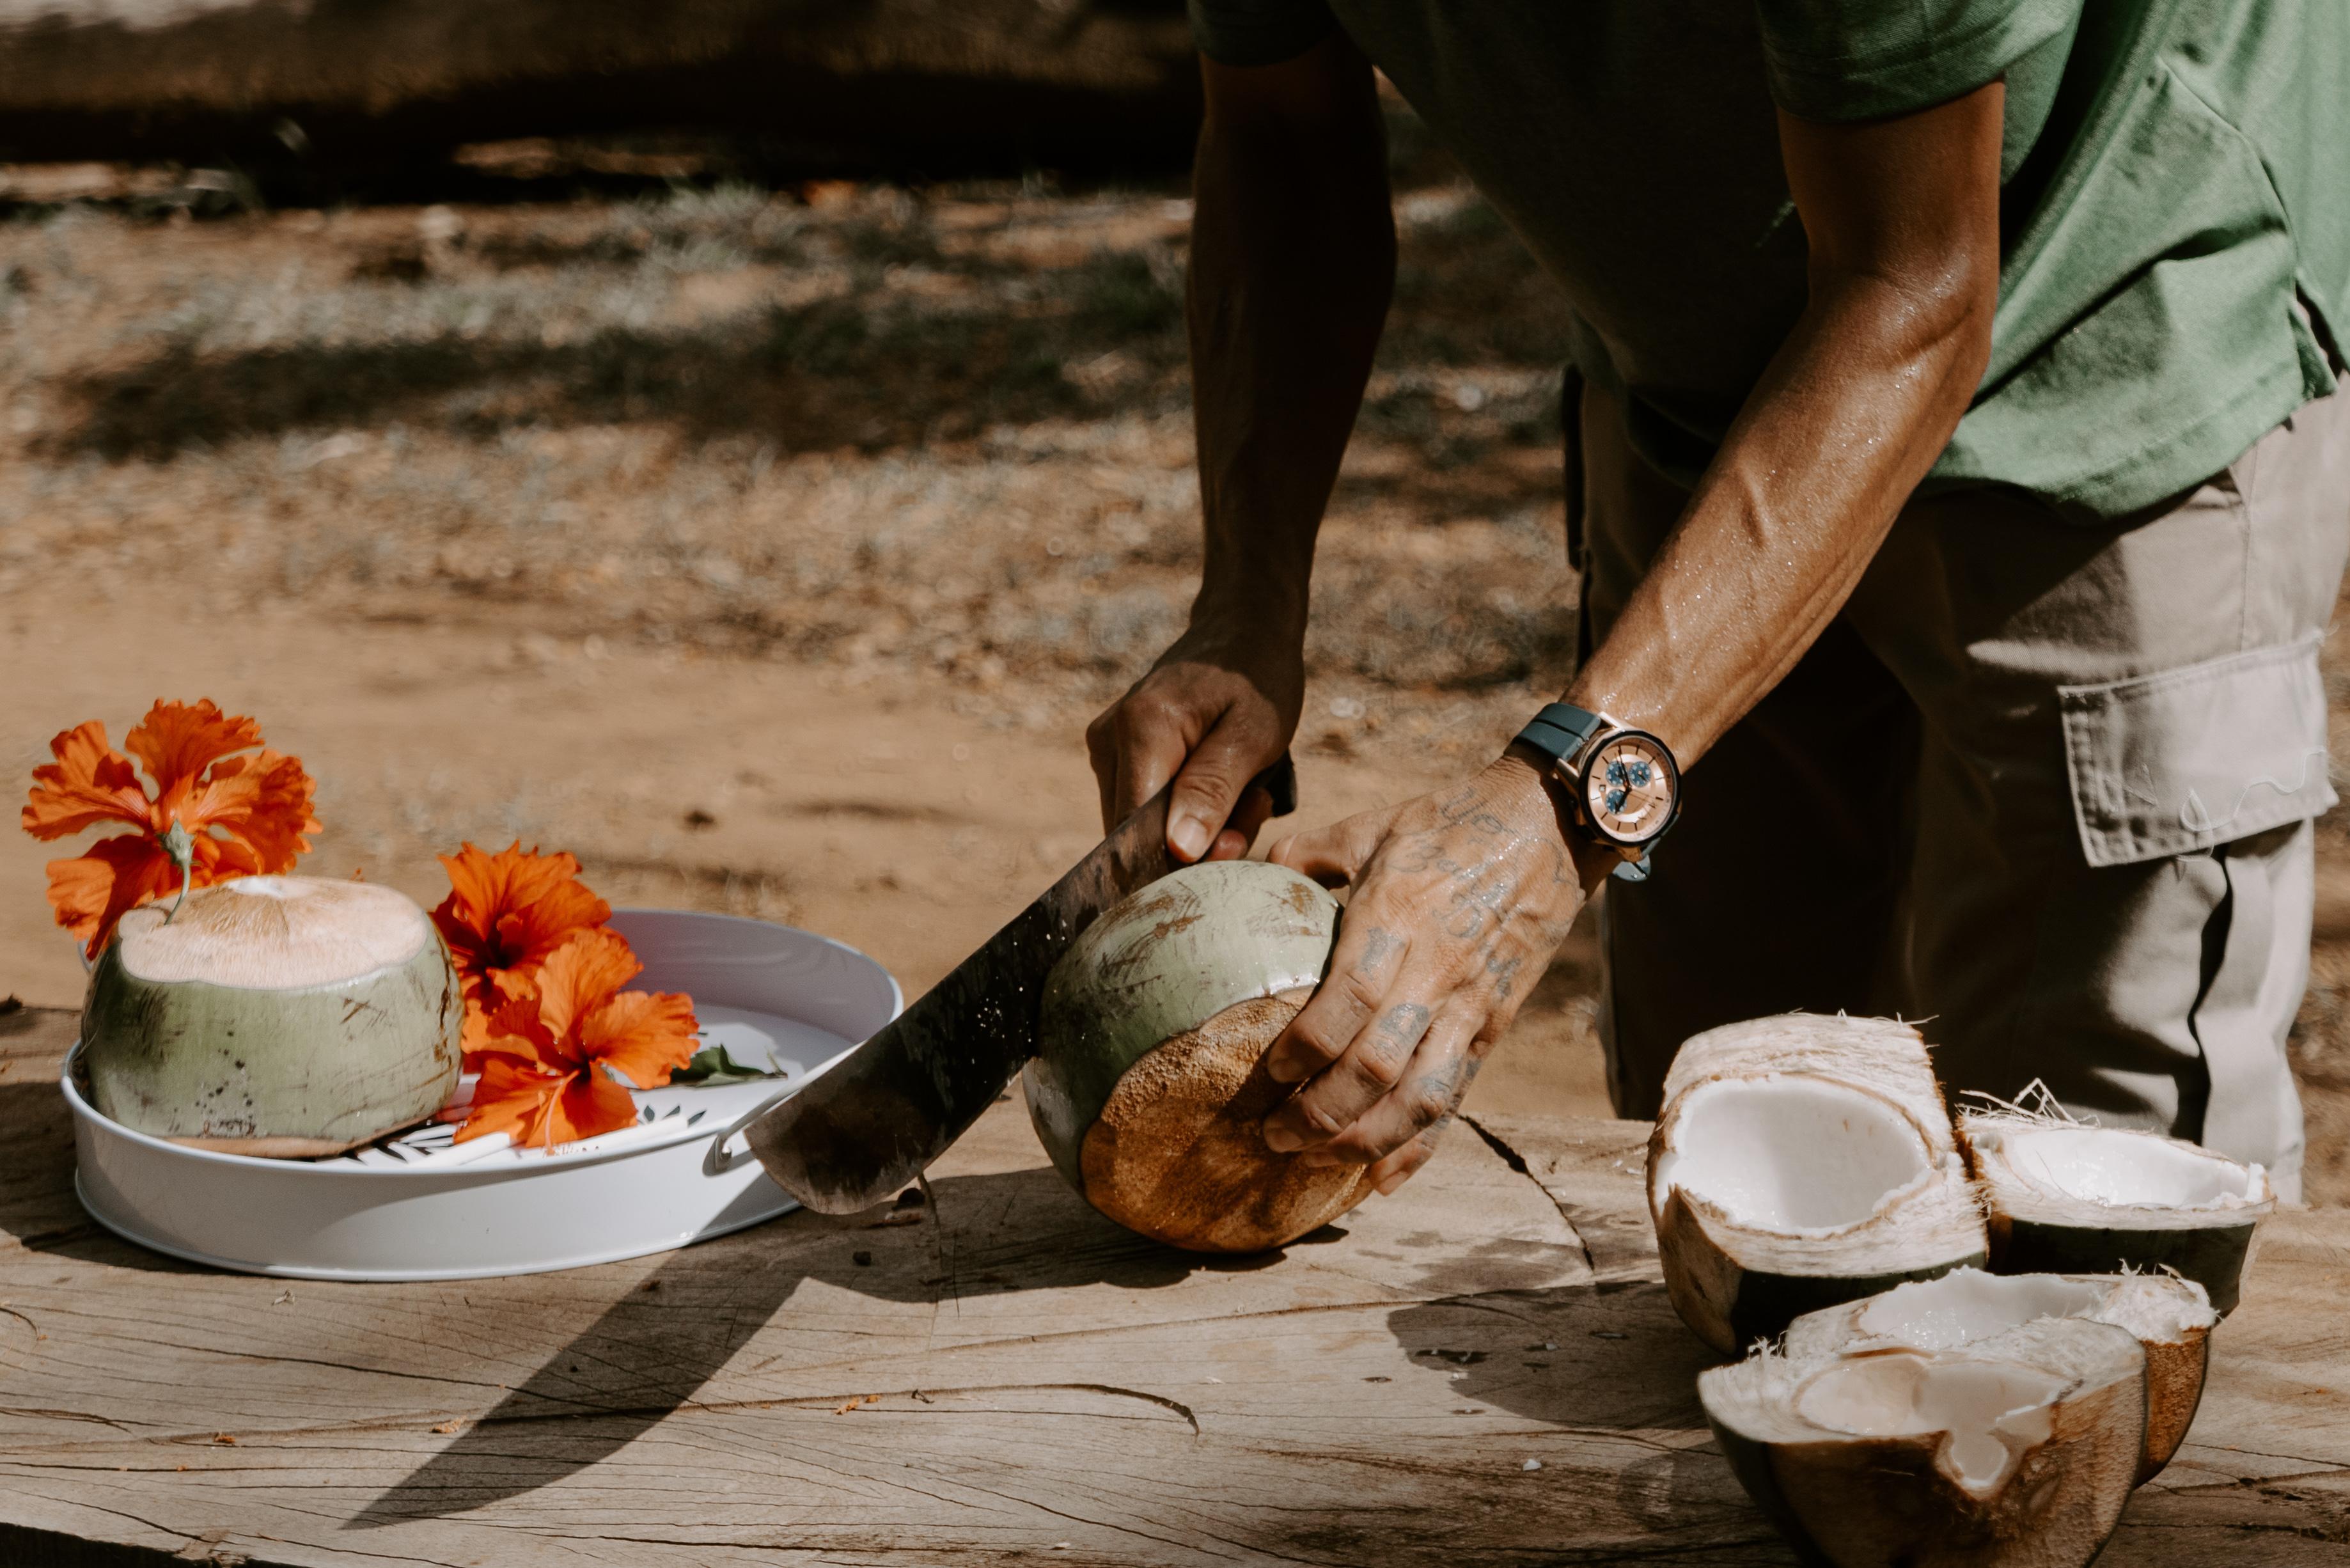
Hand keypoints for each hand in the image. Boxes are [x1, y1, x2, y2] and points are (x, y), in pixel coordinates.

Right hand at [1086, 612, 1303, 861]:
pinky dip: (1188, 810)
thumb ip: (1213, 791)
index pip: (1134, 830)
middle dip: (1197, 842)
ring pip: (1142, 825)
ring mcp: (1105, 746)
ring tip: (1246, 789)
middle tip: (1254, 806)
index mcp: (1140, 730)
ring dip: (1198, 826)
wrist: (1243, 632)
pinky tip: (1224, 784)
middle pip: (1136, 833)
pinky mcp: (1115, 753)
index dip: (1177, 859)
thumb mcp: (1252, 736)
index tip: (1233, 846)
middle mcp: (1107, 739)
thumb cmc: (1257, 679)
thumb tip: (1179, 850)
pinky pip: (1145, 806)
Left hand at [1261, 750, 1608, 1193]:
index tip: (1266, 1070)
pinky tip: (1380, 1180)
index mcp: (1399, 915)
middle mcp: (1437, 971)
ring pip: (1421, 1099)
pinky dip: (1419, 1148)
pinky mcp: (1494, 1026)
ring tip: (1313, 1159)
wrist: (1552, 828)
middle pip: (1379, 1066)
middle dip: (1322, 1113)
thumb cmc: (1453, 822)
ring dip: (1364, 1141)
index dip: (1306, 1046)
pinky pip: (1455, 1099)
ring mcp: (1471, 1006)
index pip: (1349, 999)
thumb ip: (1308, 853)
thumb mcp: (1375, 826)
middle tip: (1271, 1135)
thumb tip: (1248, 872)